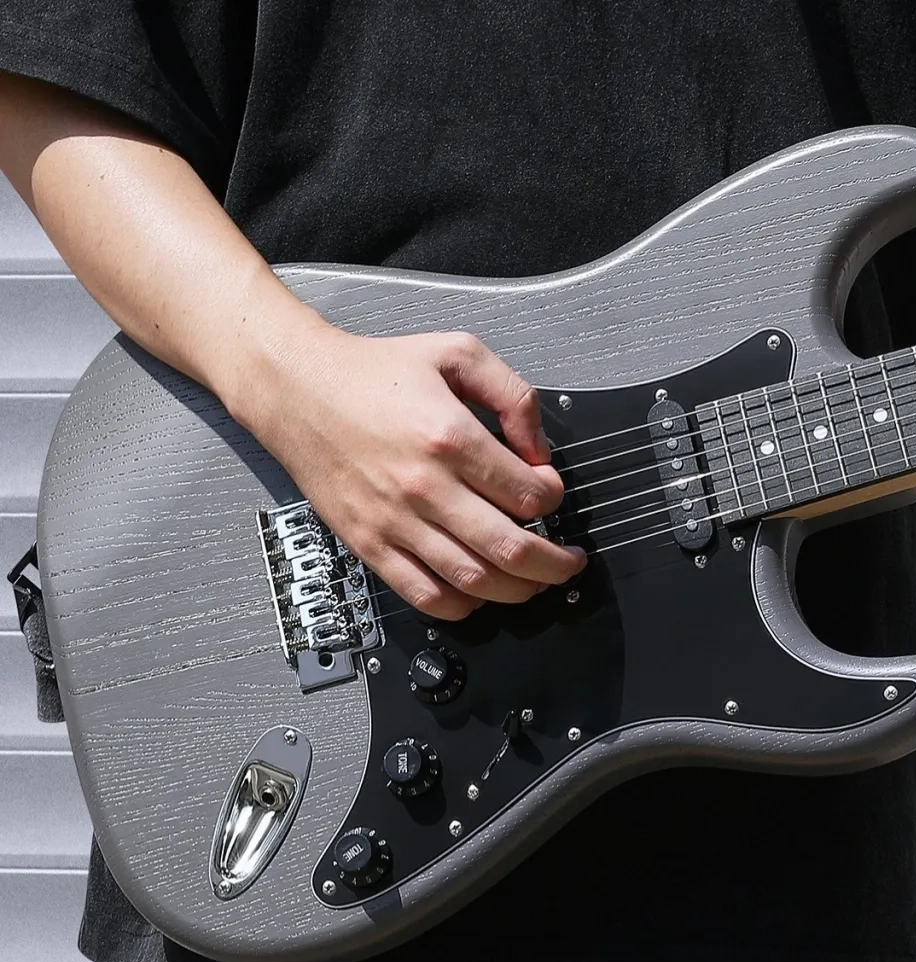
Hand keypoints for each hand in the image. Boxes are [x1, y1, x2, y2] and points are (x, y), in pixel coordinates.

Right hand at [242, 325, 586, 619]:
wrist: (298, 390)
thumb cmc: (372, 372)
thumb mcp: (457, 353)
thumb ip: (512, 394)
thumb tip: (539, 450)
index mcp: (450, 436)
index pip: (528, 493)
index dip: (553, 498)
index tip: (550, 493)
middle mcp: (425, 486)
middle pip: (511, 549)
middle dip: (555, 564)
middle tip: (569, 562)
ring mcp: (395, 522)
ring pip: (475, 581)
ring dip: (518, 590)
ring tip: (535, 582)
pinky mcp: (370, 544)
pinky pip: (424, 596)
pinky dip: (462, 606)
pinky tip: (479, 593)